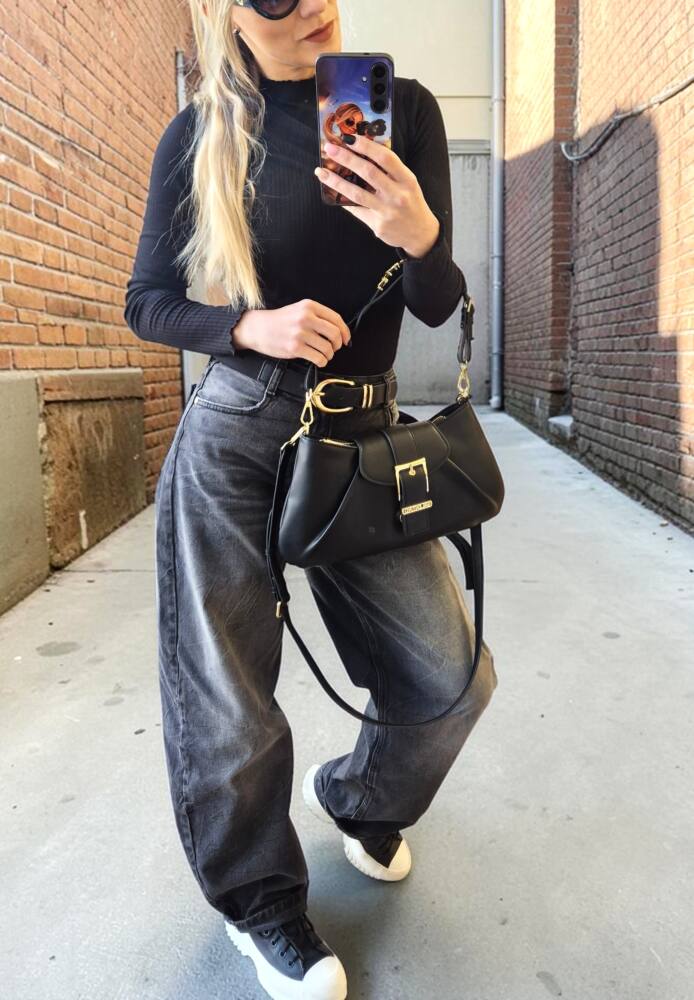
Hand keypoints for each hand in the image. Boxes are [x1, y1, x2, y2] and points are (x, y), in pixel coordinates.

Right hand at [232, 299, 350, 367]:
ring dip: (329, 355)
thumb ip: (317, 317)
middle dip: (338, 344)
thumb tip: (338, 331)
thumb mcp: (299, 310)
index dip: (345, 331)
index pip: (336, 319)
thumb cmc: (280, 321)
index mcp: (309, 306)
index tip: (346, 339)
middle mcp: (306, 318)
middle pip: (334, 334)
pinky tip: (318, 360)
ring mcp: (300, 333)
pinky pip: (318, 358)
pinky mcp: (295, 348)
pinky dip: (322, 361)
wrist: (258, 328)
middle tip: (334, 348)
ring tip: (324, 355)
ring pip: (327, 348)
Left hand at [314, 134, 439, 258]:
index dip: (366, 146)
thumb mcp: (407, 183)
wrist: (420, 234)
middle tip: (330, 149)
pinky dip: (343, 200)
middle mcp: (397, 195)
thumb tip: (361, 154)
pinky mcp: (378, 226)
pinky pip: (356, 210)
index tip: (350, 138)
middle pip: (368, 173)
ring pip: (356, 194)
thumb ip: (389, 171)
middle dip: (347, 159)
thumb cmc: (411, 203)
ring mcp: (387, 212)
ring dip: (336, 181)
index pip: (385, 158)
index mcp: (407, 180)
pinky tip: (332, 193)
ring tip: (321, 172)